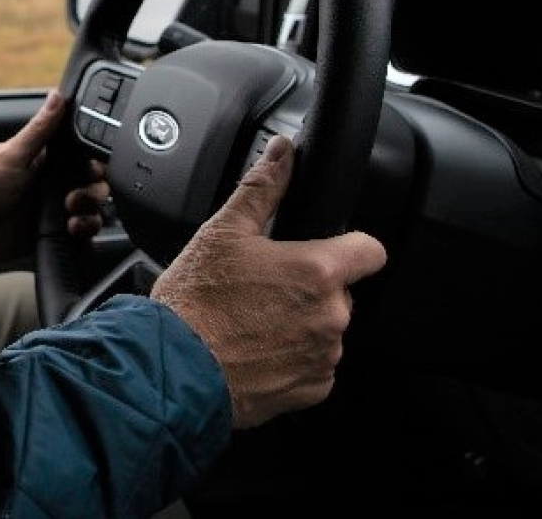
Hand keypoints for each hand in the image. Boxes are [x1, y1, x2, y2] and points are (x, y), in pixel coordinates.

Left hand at [0, 90, 109, 261]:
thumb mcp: (11, 155)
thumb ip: (39, 129)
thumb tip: (57, 95)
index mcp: (44, 161)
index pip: (83, 159)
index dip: (95, 165)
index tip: (93, 172)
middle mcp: (51, 185)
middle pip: (92, 187)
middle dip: (93, 195)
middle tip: (73, 201)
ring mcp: (51, 212)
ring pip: (90, 213)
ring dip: (89, 219)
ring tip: (71, 223)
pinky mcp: (49, 236)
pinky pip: (78, 240)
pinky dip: (84, 240)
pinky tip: (72, 237)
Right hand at [150, 134, 387, 429]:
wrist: (171, 366)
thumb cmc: (195, 300)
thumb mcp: (224, 231)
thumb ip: (263, 187)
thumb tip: (283, 152)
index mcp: (317, 271)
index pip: (370, 250)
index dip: (351, 245)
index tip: (330, 249)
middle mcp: (331, 316)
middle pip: (339, 291)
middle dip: (309, 287)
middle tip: (263, 287)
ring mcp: (323, 356)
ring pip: (325, 329)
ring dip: (300, 323)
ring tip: (252, 320)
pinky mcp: (311, 390)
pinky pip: (314, 366)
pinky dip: (292, 358)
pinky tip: (255, 348)